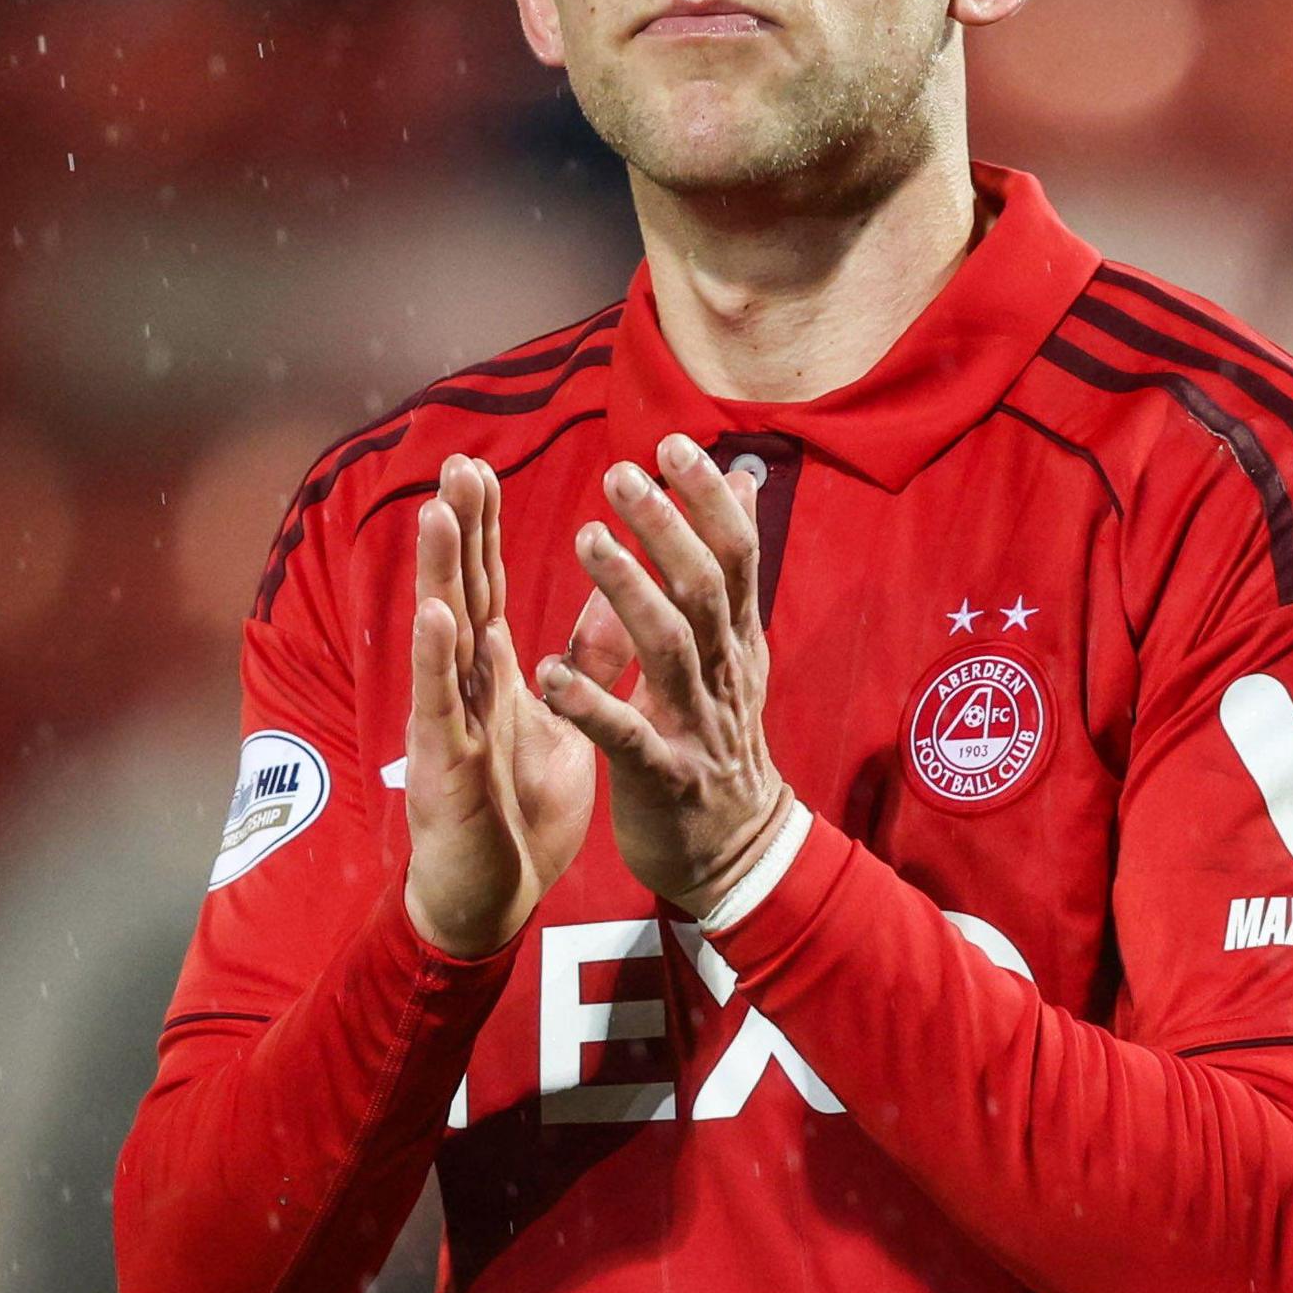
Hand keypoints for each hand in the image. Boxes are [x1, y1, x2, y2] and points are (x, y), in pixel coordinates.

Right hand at [400, 455, 595, 958]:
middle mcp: (463, 686)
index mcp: (492, 674)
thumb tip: (615, 598)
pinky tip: (439, 615)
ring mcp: (448, 722)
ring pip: (443, 636)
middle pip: (462, 592)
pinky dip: (439, 659)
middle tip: (456, 462)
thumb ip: (585, 661)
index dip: (484, 529)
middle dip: (458, 528)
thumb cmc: (519, 814)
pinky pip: (442, 706)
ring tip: (436, 511)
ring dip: (439, 573)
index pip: (489, 586)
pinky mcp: (444, 765)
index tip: (480, 467)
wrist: (493, 900)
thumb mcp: (565, 723)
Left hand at [532, 435, 796, 919]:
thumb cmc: (720, 736)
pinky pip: (625, 738)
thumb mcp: (738, 648)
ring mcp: (695, 727)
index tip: (672, 443)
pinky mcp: (661, 778)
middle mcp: (723, 675)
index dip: (705, 500)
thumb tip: (742, 482)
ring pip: (668, 648)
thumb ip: (732, 569)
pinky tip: (549, 675)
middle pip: (703, 588)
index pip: (734, 556)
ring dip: (628, 592)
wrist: (736, 850)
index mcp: (737, 641)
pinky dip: (589, 704)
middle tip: (622, 474)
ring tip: (586, 540)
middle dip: (665, 528)